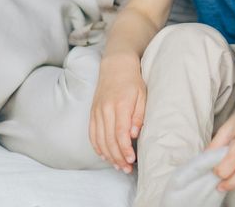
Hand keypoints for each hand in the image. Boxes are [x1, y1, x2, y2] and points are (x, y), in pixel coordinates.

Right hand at [89, 55, 146, 173]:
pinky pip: (92, 134)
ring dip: (108, 155)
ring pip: (99, 139)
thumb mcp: (142, 95)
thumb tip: (133, 135)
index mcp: (120, 105)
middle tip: (126, 168)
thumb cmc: (133, 81)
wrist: (116, 66)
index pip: (120, 132)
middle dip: (117, 157)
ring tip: (118, 166)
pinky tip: (104, 156)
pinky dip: (97, 147)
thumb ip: (138, 115)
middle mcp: (105, 109)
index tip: (131, 159)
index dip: (125, 149)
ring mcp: (96, 111)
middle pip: (109, 139)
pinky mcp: (92, 113)